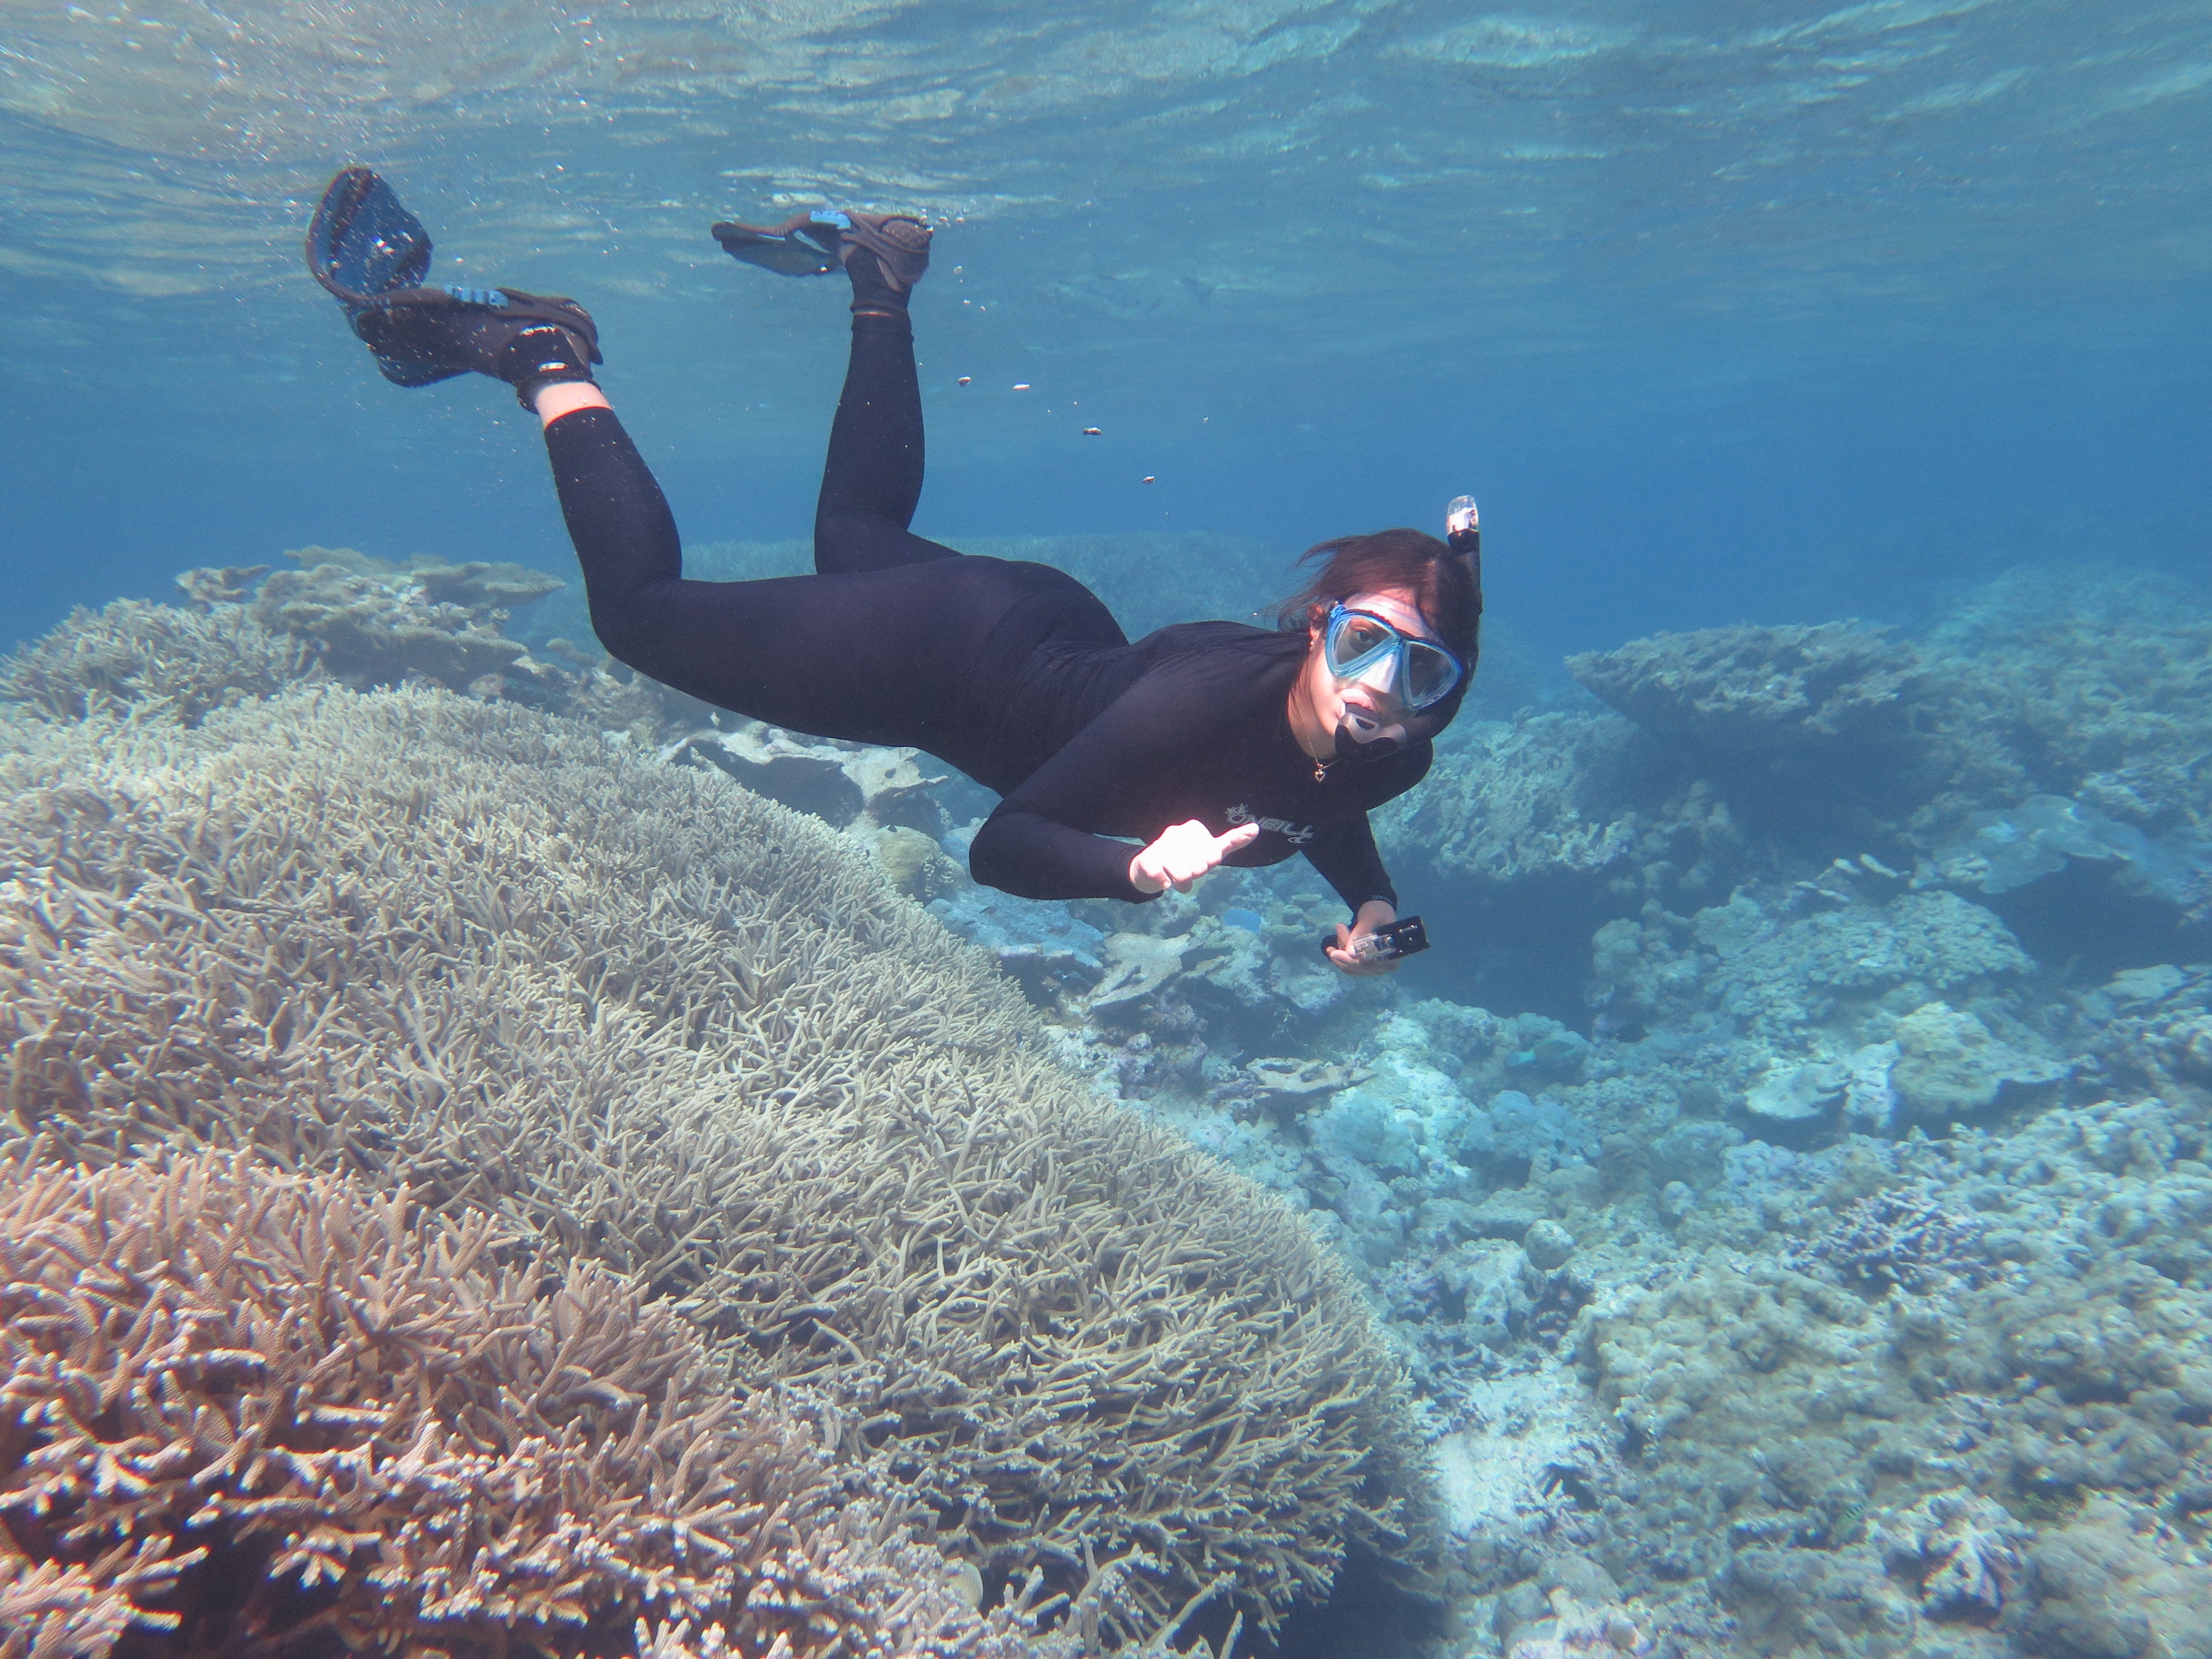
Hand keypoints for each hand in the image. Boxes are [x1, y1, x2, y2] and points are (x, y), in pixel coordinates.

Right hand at [1129, 820, 1261, 895]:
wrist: (1148, 868)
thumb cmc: (1184, 859)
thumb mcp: (1209, 850)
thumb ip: (1231, 841)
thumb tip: (1256, 829)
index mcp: (1193, 828)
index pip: (1214, 856)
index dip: (1207, 865)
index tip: (1197, 860)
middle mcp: (1177, 833)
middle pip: (1200, 868)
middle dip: (1194, 875)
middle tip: (1185, 869)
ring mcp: (1160, 846)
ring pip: (1184, 876)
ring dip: (1182, 884)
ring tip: (1175, 877)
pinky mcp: (1148, 861)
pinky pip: (1165, 880)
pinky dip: (1166, 885)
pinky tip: (1163, 879)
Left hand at [1325, 899, 1401, 975]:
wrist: (1379, 913)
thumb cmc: (1379, 913)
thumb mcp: (1370, 917)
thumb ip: (1361, 932)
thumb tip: (1350, 953)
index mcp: (1392, 956)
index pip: (1368, 964)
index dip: (1350, 961)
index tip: (1334, 952)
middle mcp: (1385, 966)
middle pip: (1357, 966)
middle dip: (1344, 948)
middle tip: (1340, 926)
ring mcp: (1374, 968)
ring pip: (1349, 967)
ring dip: (1340, 949)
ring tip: (1340, 928)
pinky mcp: (1365, 967)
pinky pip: (1347, 966)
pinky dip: (1339, 955)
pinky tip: (1334, 944)